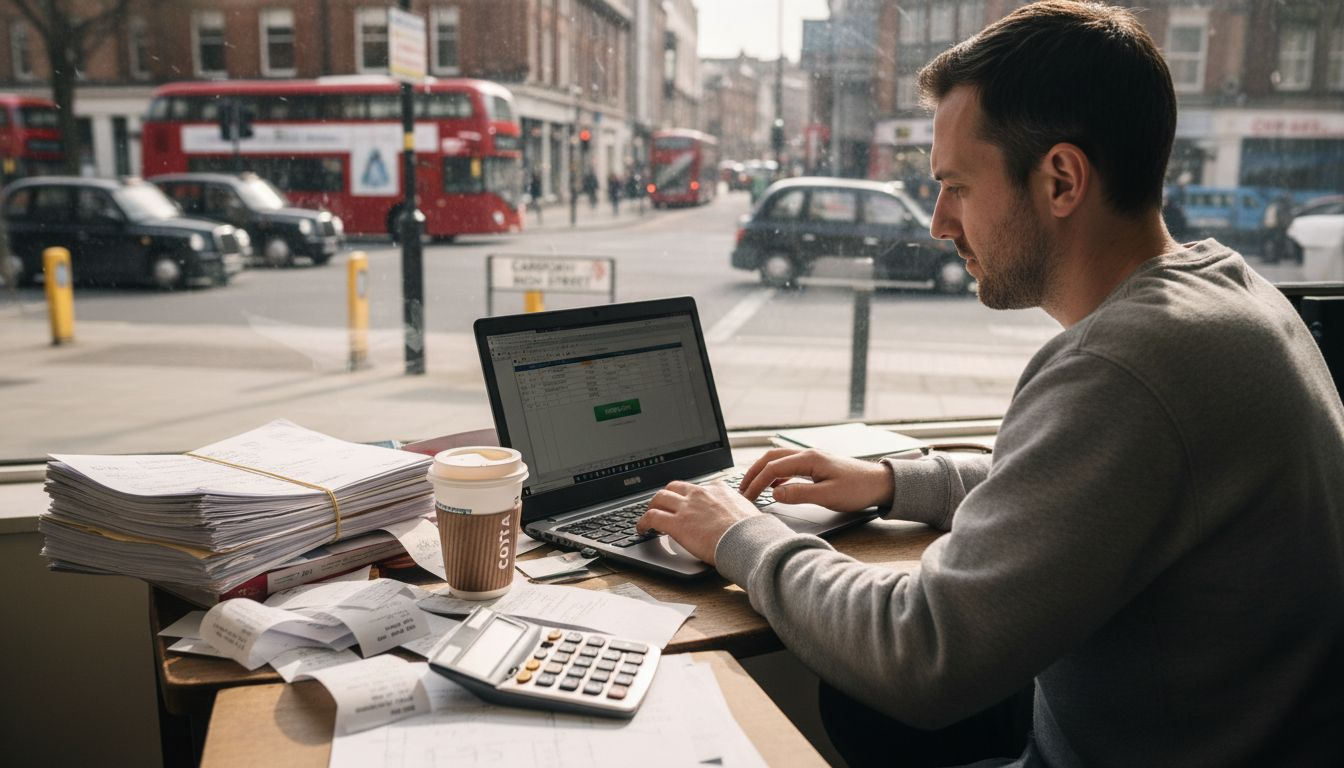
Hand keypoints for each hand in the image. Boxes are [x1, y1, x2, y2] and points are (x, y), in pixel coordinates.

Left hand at [636, 481, 758, 565]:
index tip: (686, 503)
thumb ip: (739, 510)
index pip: (698, 487)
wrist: (748, 541)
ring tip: (649, 516)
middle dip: (666, 495)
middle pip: (674, 487)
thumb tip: (743, 517)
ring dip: (652, 506)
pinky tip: (642, 529)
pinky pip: (652, 517)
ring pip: (659, 498)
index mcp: (718, 489)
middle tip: (662, 505)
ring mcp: (687, 507)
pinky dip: (643, 522)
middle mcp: (700, 494)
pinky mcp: (677, 523)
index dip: (688, 496)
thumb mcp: (748, 512)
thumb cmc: (753, 532)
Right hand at [739, 448, 892, 511]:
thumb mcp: (828, 496)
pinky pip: (788, 466)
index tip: (747, 497)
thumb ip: (799, 494)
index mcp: (808, 459)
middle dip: (753, 473)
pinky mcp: (815, 466)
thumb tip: (774, 494)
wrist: (880, 483)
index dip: (756, 483)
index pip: (773, 468)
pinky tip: (774, 488)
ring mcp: (811, 459)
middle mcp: (807, 455)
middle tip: (741, 490)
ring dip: (763, 472)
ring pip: (778, 460)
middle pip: (770, 458)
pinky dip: (775, 475)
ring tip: (752, 488)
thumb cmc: (858, 489)